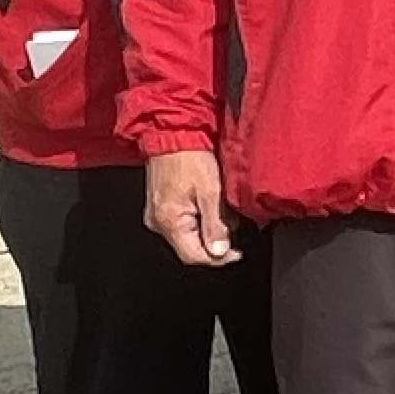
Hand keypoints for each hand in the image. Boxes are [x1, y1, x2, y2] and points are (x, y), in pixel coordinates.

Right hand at [145, 149, 239, 265]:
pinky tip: (211, 204)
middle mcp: (158, 223)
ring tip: (222, 209)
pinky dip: (200, 218)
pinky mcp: (161, 205)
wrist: (173, 134)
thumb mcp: (210, 192)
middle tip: (233, 225)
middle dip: (215, 241)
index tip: (236, 253)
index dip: (218, 259)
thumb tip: (219, 251)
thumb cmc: (190, 159)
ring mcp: (158, 214)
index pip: (193, 256)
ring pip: (189, 235)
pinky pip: (183, 222)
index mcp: (169, 222)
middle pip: (190, 248)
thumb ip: (215, 224)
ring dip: (209, 228)